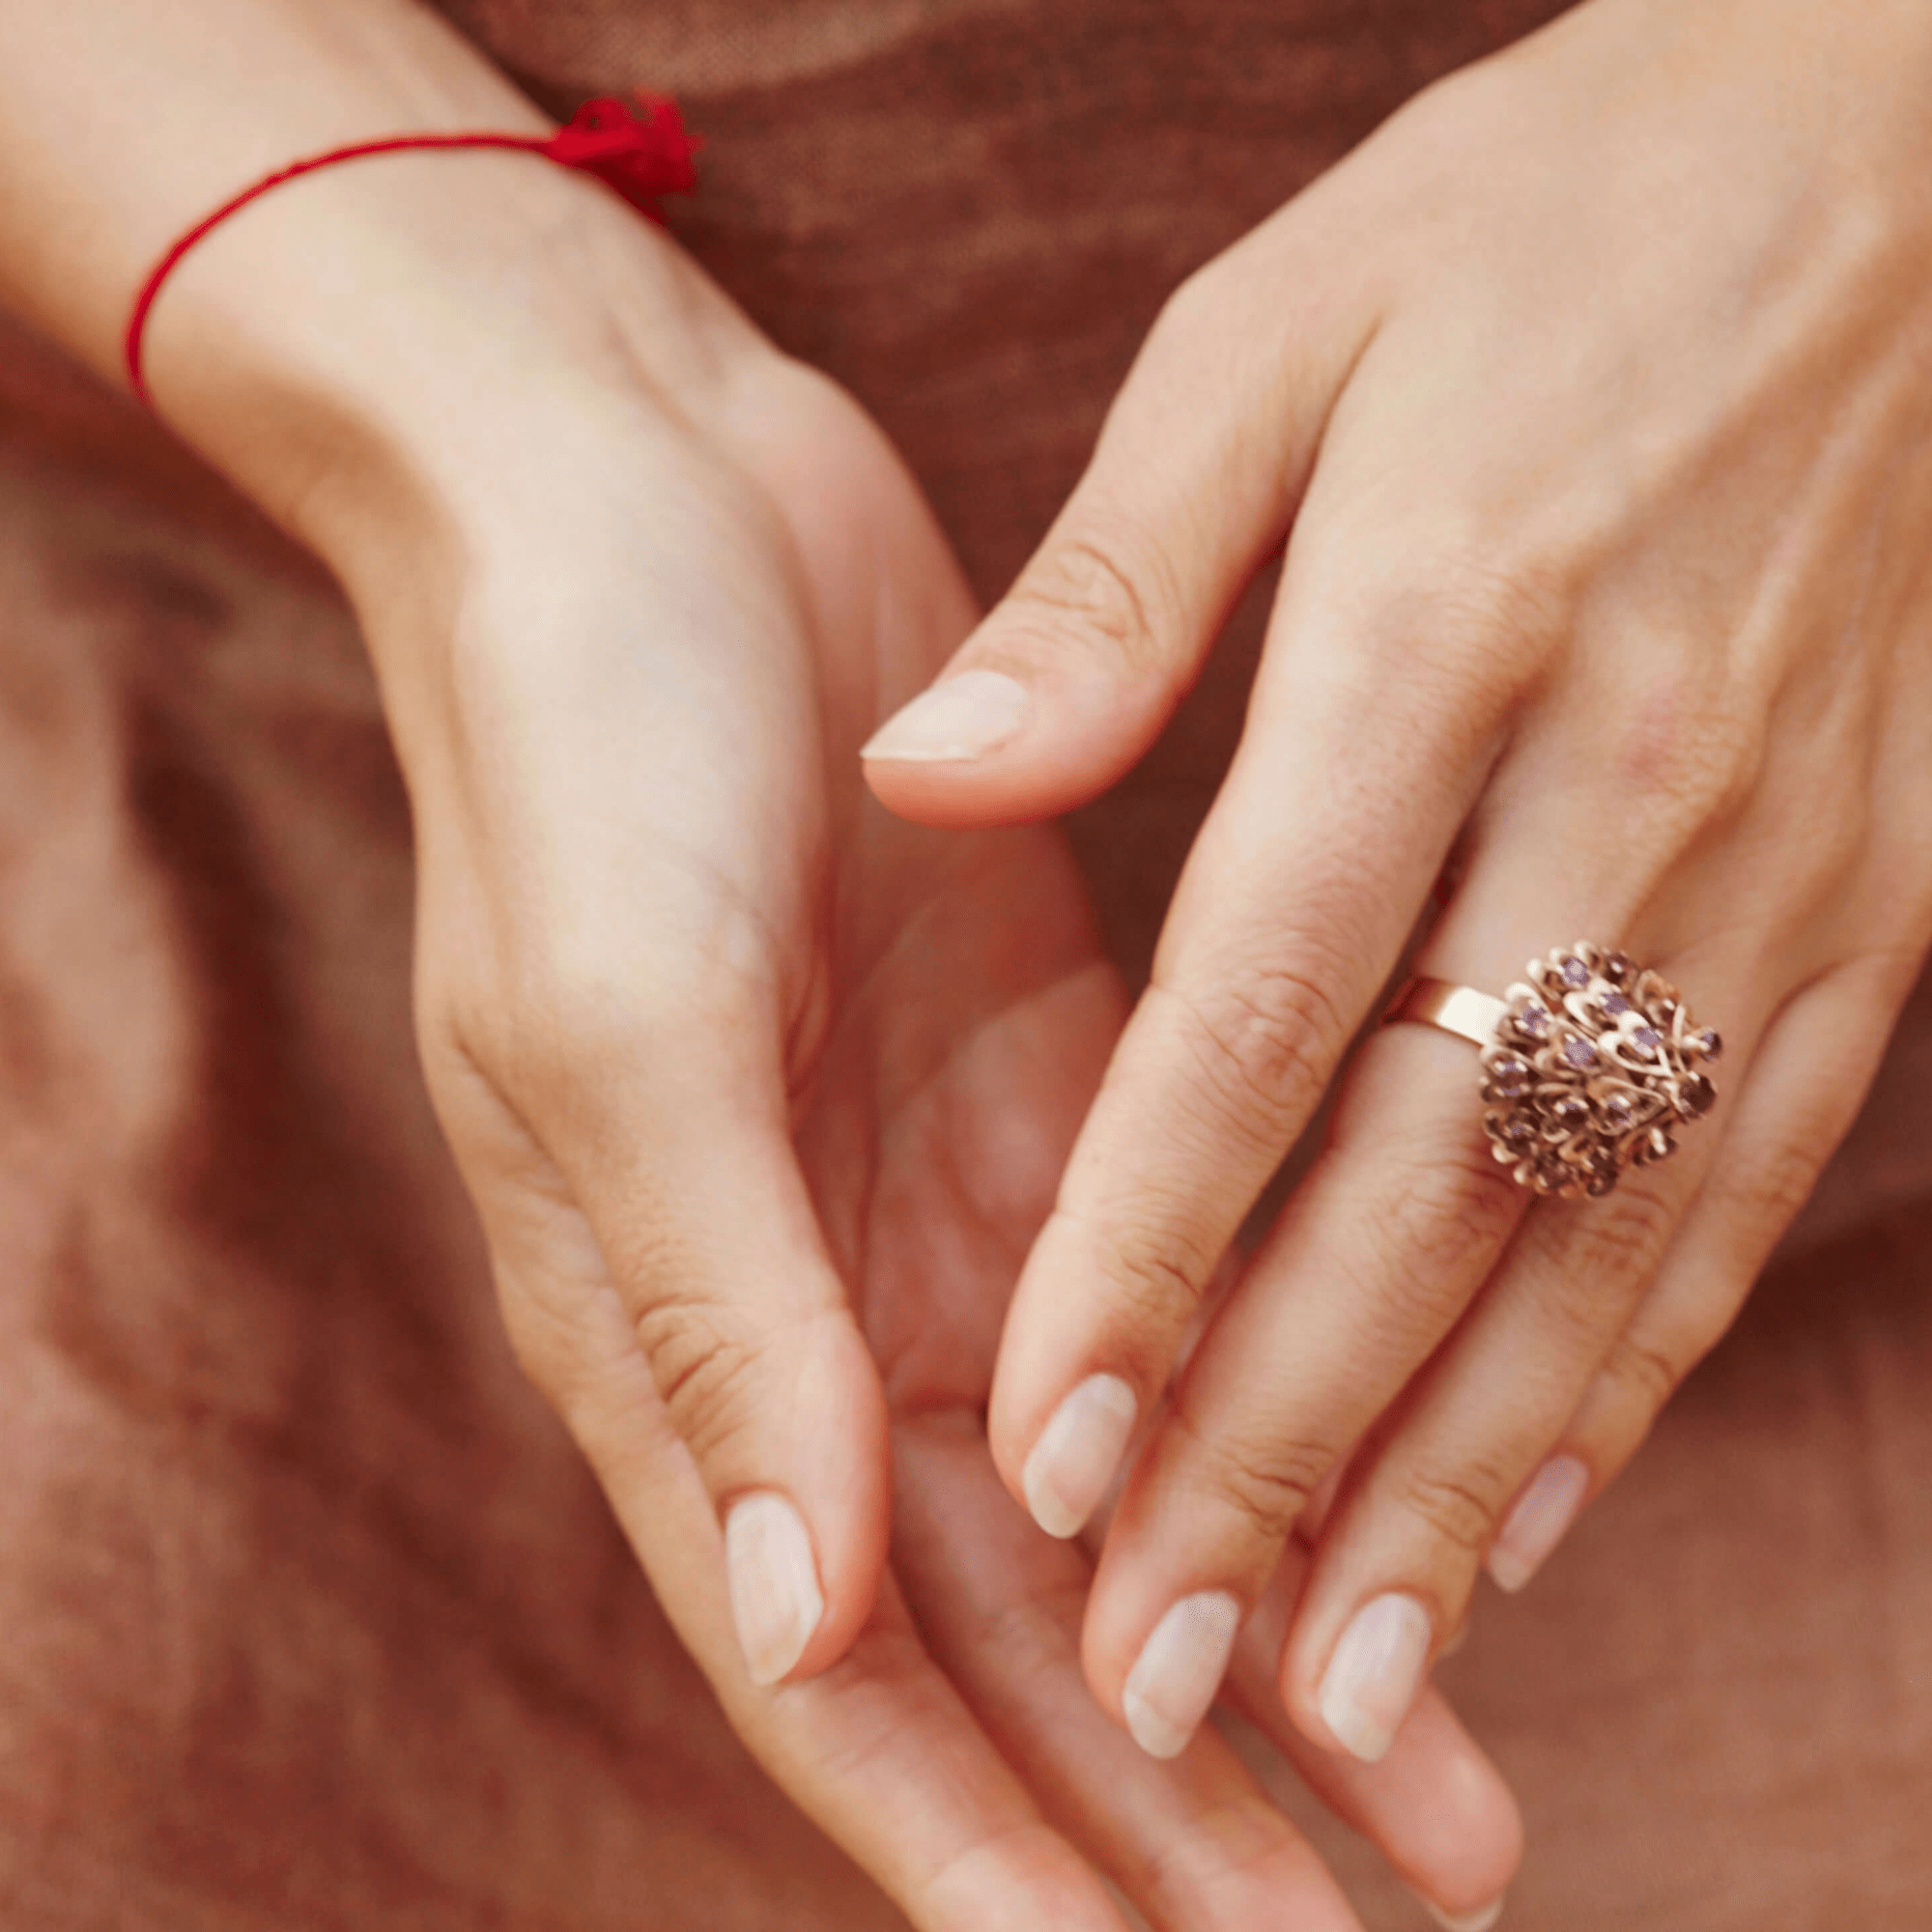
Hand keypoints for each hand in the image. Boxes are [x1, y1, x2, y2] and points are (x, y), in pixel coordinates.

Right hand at [193, 167, 1522, 1928]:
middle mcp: (807, 1292)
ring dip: (1257, 1633)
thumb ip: (699, 1311)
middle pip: (1001, 1611)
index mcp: (668, 1320)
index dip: (979, 1837)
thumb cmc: (573, 739)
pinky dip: (1274, 1409)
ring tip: (1436, 1812)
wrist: (640, 486)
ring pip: (1118, 1480)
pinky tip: (1388, 1497)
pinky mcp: (1052, 1073)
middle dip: (1160, 1792)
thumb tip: (798, 1614)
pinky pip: (1180, 1293)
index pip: (832, 1651)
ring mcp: (939, 1189)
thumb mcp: (610, 1024)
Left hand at [862, 0, 1931, 1772]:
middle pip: (1431, 1177)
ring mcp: (1783, 857)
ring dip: (1468, 1473)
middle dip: (1292, 1440)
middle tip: (1163, 1659)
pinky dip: (1639, 1365)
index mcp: (1445, 629)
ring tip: (1350, 1678)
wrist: (1882, 149)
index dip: (1153, 1246)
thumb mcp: (1279, 335)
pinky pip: (1748, 1177)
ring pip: (1603, 1233)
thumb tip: (929, 772)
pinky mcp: (1879, 896)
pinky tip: (1541, 1505)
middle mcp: (1630, 780)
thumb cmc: (1535, 231)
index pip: (1261, 1009)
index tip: (1047, 1445)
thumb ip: (1110, 587)